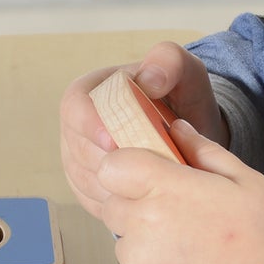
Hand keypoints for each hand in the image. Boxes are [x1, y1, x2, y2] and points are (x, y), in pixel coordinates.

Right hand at [59, 42, 226, 218]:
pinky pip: (95, 201)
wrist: (189, 134)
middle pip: (79, 149)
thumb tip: (149, 77)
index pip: (74, 108)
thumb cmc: (180, 98)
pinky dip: (120, 202)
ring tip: (153, 178)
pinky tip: (145, 194)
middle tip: (147, 165)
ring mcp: (79, 160)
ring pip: (86, 179)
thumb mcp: (184, 71)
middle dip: (112, 160)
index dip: (90, 125)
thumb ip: (169, 61)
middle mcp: (76, 128)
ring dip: (118, 183)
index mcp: (89, 92)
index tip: (115, 140)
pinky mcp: (89, 189)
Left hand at [95, 118, 263, 263]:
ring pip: (122, 242)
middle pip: (114, 204)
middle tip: (175, 222)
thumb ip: (204, 151)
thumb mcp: (245, 182)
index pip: (112, 167)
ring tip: (185, 254)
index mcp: (163, 187)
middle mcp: (140, 221)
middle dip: (135, 208)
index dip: (125, 172)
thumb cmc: (257, 239)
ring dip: (143, 244)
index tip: (145, 181)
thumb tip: (176, 128)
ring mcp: (133, 259)